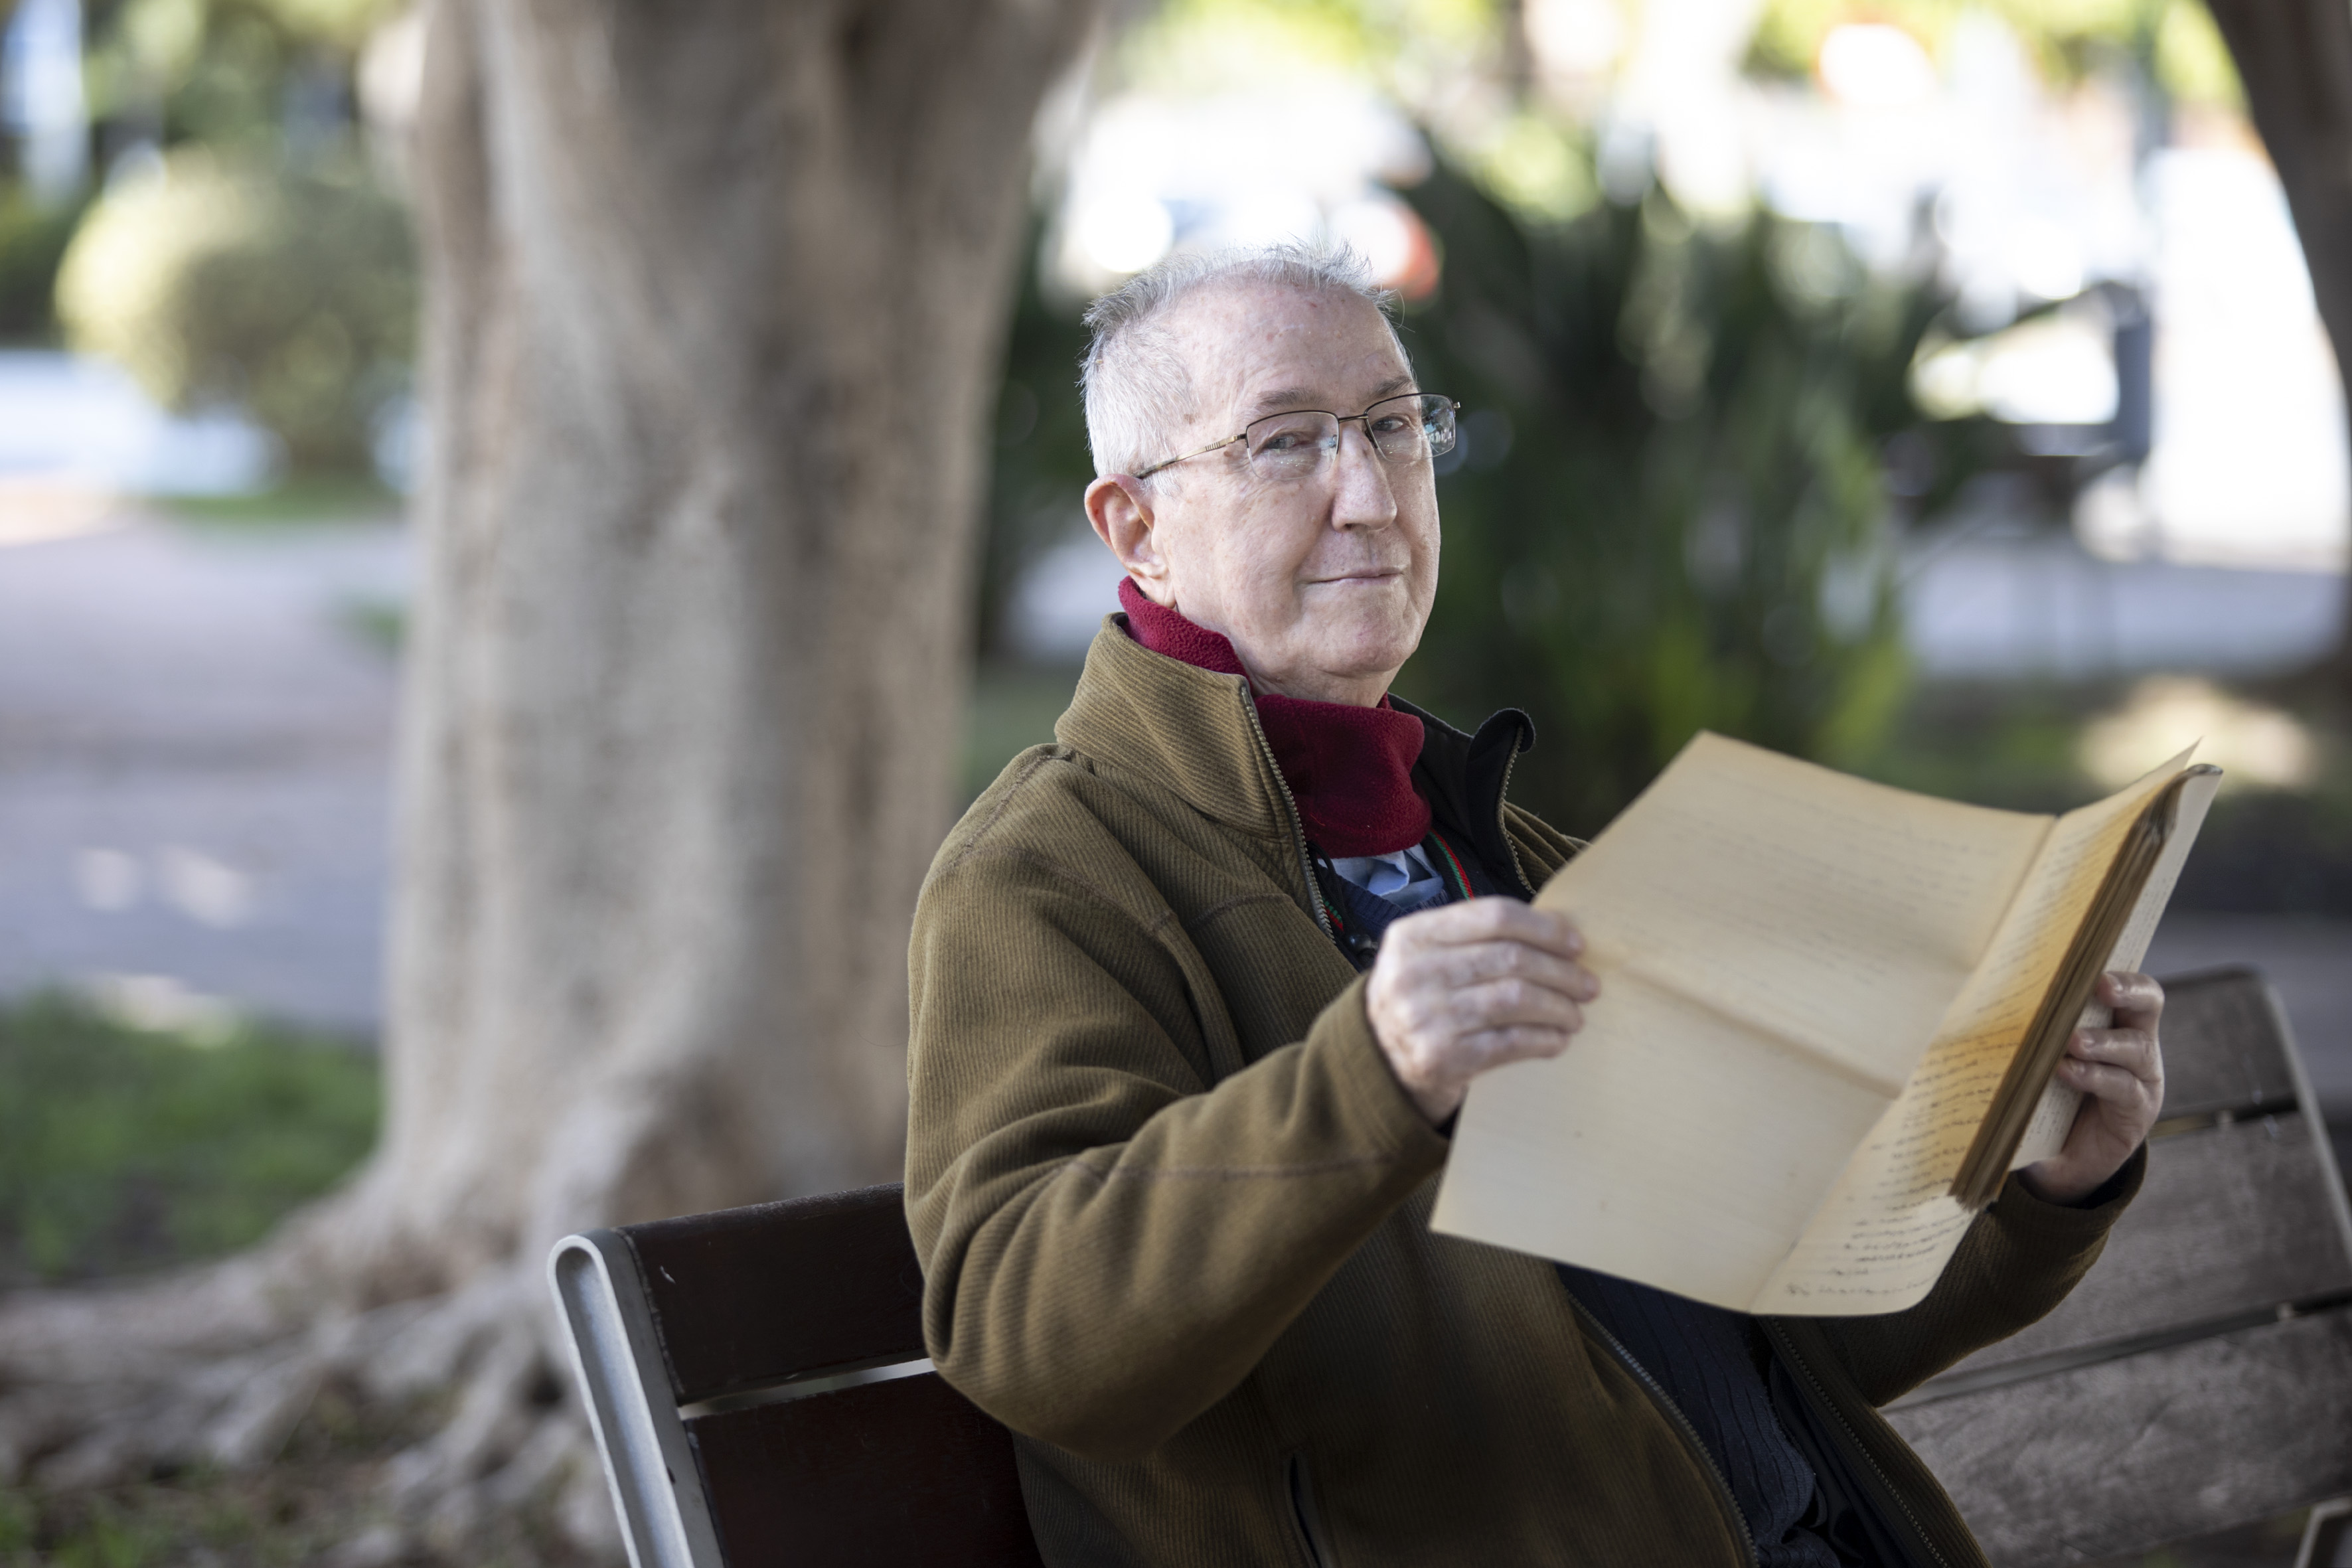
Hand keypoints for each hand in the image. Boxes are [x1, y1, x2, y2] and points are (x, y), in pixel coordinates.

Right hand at [1364, 899, 1598, 1124]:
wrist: (1379, 1061)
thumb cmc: (1422, 999)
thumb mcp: (1429, 956)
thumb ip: (1477, 939)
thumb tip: (1560, 935)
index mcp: (1413, 936)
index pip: (1494, 916)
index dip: (1544, 928)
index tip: (1575, 944)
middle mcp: (1414, 973)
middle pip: (1511, 958)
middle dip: (1561, 971)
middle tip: (1587, 984)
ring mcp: (1426, 1017)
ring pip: (1516, 1000)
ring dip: (1559, 1007)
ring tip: (1576, 1013)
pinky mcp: (1441, 1059)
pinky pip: (1511, 1043)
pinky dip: (1544, 1040)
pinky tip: (1557, 1038)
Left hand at [2019, 971, 2165, 1205]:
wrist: (2061, 1158)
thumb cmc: (2049, 1094)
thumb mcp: (2042, 1057)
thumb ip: (2032, 1031)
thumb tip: (1981, 997)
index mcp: (2117, 1023)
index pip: (2134, 989)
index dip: (2123, 975)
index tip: (2096, 966)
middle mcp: (2137, 1047)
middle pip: (2148, 1007)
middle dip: (2127, 991)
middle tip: (2100, 986)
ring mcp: (2142, 1080)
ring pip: (2137, 1049)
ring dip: (2103, 1042)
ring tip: (2074, 1041)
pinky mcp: (2136, 1112)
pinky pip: (2122, 1089)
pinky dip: (2093, 1077)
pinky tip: (2067, 1072)